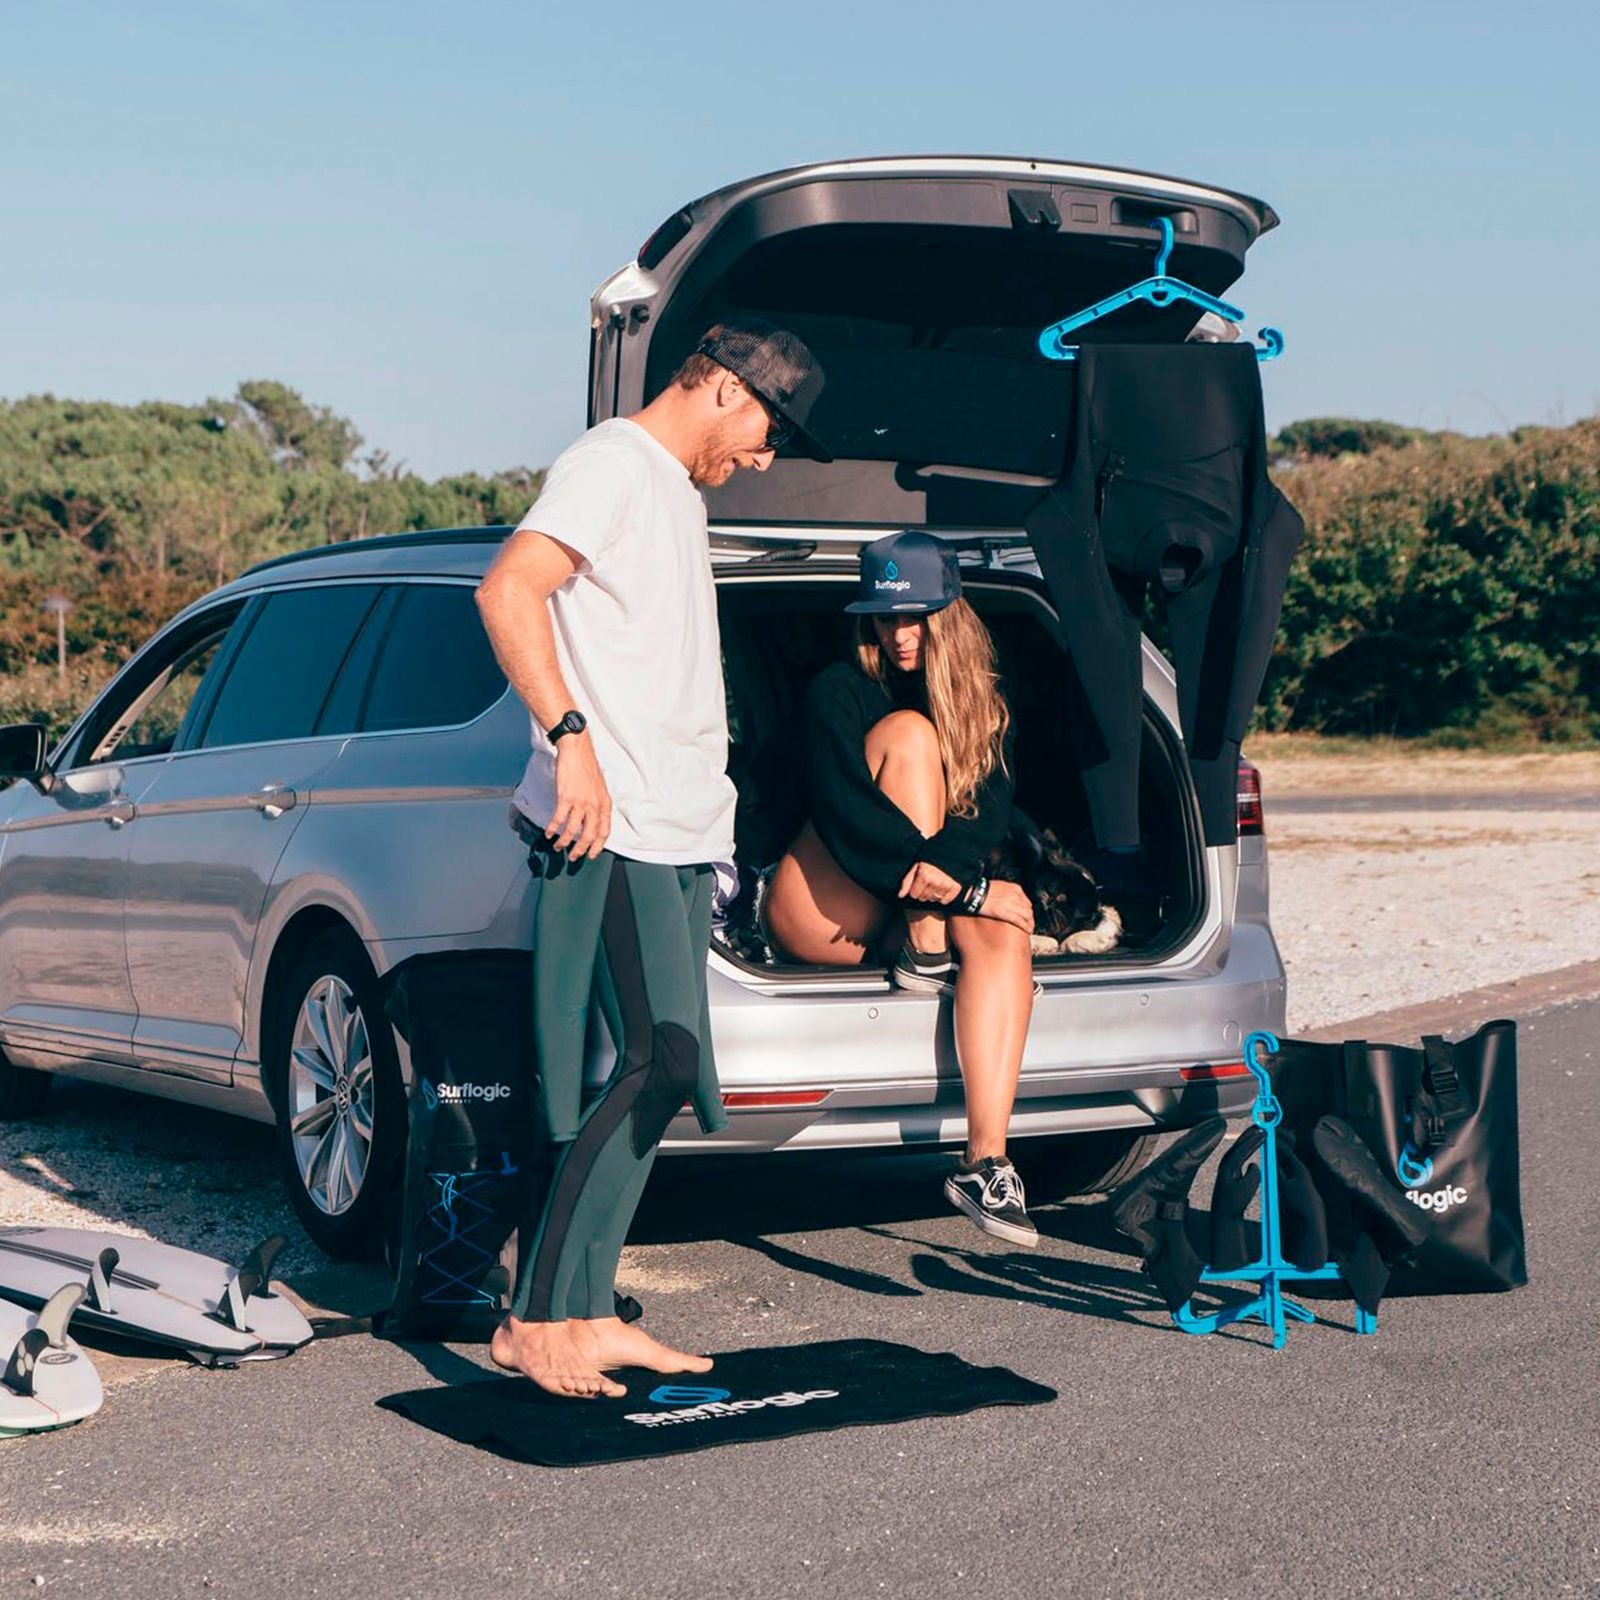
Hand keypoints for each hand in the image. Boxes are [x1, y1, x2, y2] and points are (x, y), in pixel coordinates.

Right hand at [547, 735, 610, 859]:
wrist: (577, 750)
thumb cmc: (587, 766)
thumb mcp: (599, 787)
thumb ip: (597, 803)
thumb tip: (592, 818)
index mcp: (604, 803)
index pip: (604, 831)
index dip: (597, 846)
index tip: (591, 854)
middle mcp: (594, 805)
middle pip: (589, 835)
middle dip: (580, 850)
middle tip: (573, 857)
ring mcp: (580, 802)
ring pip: (573, 831)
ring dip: (564, 842)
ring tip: (558, 847)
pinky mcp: (565, 798)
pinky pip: (559, 819)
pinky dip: (553, 829)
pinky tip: (549, 833)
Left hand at [897, 860, 961, 904]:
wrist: (949, 852)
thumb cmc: (929, 859)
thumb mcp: (915, 866)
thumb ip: (907, 881)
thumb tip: (900, 895)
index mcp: (924, 876)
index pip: (914, 894)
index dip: (914, 889)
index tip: (917, 883)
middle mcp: (936, 882)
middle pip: (924, 898)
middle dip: (923, 892)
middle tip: (927, 882)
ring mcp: (946, 885)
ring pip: (933, 899)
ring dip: (932, 894)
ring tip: (934, 883)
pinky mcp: (955, 887)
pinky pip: (945, 901)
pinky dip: (943, 897)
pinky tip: (942, 888)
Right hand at [977, 879, 1033, 933]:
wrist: (976, 895)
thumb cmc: (983, 891)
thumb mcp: (999, 886)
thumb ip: (1007, 892)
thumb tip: (1008, 899)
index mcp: (1015, 888)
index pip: (1026, 901)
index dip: (1027, 910)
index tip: (1026, 915)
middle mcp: (1016, 896)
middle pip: (1028, 909)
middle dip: (1030, 917)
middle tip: (1030, 924)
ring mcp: (1013, 905)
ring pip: (1027, 916)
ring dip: (1030, 923)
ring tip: (1030, 929)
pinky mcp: (1008, 913)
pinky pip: (1021, 921)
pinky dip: (1026, 927)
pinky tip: (1027, 931)